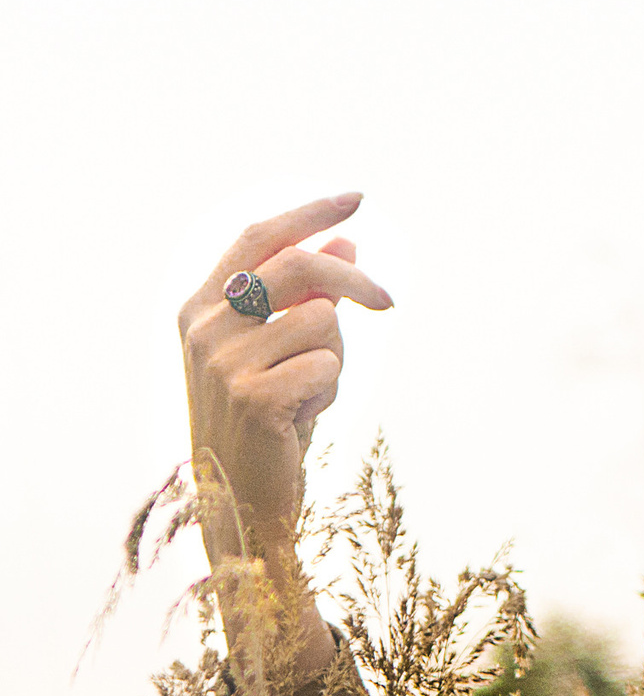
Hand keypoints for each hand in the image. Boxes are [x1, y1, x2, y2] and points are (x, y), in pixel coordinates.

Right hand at [179, 194, 391, 672]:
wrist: (243, 497)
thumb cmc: (268, 419)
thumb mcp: (285, 350)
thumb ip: (307, 296)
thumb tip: (344, 242)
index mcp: (201, 306)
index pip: (257, 237)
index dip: (308, 215)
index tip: (355, 197)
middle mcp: (202, 326)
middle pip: (297, 269)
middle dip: (355, 281)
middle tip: (390, 303)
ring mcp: (222, 361)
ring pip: (322, 323)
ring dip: (335, 359)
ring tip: (309, 393)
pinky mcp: (253, 396)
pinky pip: (326, 366)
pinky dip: (330, 391)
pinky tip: (303, 418)